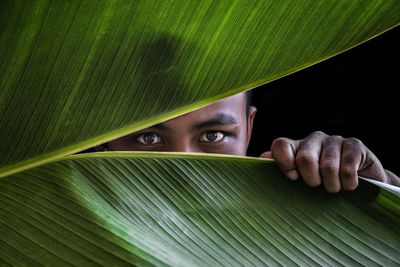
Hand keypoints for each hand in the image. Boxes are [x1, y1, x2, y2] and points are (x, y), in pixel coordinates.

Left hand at [260, 131, 399, 192]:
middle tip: (319, 187)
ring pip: (328, 166)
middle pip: (304, 158)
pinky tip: (350, 185)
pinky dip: (348, 184)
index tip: (294, 178)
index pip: (281, 145)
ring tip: (335, 189)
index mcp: (296, 147)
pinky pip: (347, 167)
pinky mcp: (355, 145)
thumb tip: (261, 159)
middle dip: (312, 180)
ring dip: (332, 186)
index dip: (284, 163)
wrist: (363, 187)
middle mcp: (313, 140)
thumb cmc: (324, 186)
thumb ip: (280, 170)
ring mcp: (334, 140)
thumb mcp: (301, 182)